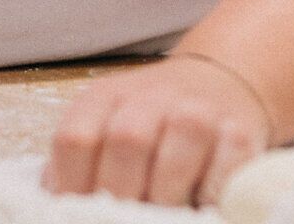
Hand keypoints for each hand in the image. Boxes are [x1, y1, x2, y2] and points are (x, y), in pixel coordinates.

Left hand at [42, 54, 271, 207]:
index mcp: (105, 98)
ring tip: (162, 215)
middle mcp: (150, 97)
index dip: (72, 186)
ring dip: (164, 200)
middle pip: (125, 144)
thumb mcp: (106, 125)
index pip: (75, 139)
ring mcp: (197, 112)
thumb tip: (53, 207)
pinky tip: (199, 206)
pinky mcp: (239, 133)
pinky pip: (223, 175)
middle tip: (124, 218)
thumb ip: (79, 163)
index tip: (79, 216)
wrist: (217, 83)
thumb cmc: (151, 122)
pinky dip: (209, 200)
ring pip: (173, 159)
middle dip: (121, 197)